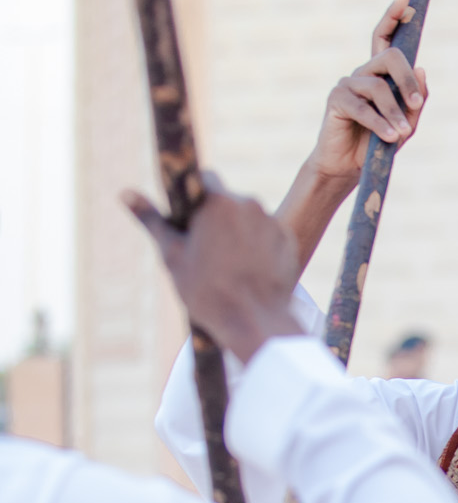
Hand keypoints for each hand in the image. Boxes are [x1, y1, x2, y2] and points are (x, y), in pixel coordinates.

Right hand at [123, 179, 300, 363]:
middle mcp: (249, 203)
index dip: (195, 199)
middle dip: (217, 218)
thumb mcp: (172, 255)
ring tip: (230, 266)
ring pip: (249, 218)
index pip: (204, 179)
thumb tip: (124, 193)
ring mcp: (272, 222)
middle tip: (207, 251)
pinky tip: (250, 271)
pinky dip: (260, 247)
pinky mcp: (288, 240)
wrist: (254, 323)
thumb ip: (151, 220)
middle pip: (228, 201)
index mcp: (218, 201)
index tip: (191, 219)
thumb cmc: (207, 291)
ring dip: (239, 232)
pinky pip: (269, 235)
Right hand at [306, 0, 428, 183]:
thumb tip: (421, 68)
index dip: (394, 16)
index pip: (386, 37)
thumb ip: (417, 100)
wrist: (349, 167)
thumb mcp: (407, 124)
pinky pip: (362, 107)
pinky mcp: (336, 100)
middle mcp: (364, 73)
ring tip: (401, 134)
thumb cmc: (380, 144)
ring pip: (378, 88)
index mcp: (381, 74)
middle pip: (389, 57)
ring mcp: (348, 84)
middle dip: (406, 80)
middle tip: (416, 106)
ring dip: (394, 113)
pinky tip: (390, 138)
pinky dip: (379, 123)